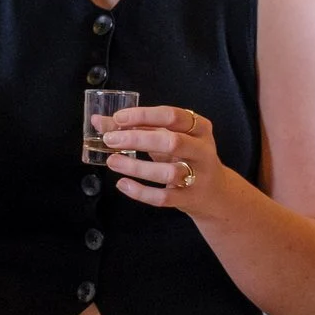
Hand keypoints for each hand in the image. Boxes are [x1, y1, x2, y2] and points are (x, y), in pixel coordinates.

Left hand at [103, 105, 231, 218]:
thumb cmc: (186, 157)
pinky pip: (164, 197)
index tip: (119, 118)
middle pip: (172, 142)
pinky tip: (122, 184)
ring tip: (112, 161)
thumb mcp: (167, 138)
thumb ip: (137, 128)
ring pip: (168, 172)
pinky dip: (141, 192)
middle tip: (110, 140)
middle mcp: (202, 150)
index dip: (144, 115)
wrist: (215, 193)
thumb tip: (99, 121)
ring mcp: (198, 176)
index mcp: (199, 128)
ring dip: (136, 166)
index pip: (172, 116)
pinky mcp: (190, 198)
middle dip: (138, 140)